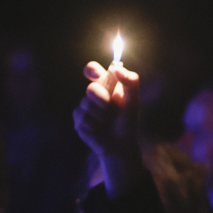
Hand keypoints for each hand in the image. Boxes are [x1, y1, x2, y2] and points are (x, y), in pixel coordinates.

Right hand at [73, 61, 143, 195]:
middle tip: (111, 108)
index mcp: (106, 86)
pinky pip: (82, 116)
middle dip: (102, 98)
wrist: (121, 145)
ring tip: (107, 122)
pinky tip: (98, 129)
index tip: (95, 74)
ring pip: (86, 103)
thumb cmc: (128, 122)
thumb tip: (115, 67)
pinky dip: (93, 124)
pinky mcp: (79, 120)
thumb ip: (130, 81)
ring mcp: (85, 107)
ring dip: (100, 115)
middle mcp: (94, 95)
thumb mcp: (134, 101)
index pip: (93, 70)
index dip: (91, 70)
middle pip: (91, 88)